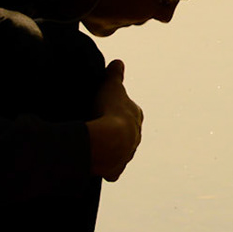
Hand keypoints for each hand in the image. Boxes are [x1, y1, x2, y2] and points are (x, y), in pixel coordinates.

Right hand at [86, 60, 142, 180]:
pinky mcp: (116, 169)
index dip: (117, 108)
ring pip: (121, 151)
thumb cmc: (109, 110)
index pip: (129, 110)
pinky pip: (112, 169)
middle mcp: (135, 136)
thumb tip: (119, 62)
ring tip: (96, 144)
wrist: (107, 142)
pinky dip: (107, 168)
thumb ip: (115, 74)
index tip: (106, 107)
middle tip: (99, 125)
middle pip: (126, 132)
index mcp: (136, 116)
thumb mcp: (111, 86)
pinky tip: (98, 164)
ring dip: (111, 148)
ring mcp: (127, 154)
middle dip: (115, 130)